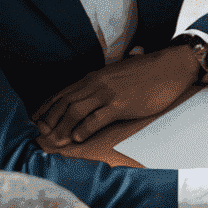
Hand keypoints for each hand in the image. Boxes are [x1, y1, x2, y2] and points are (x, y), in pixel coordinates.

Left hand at [33, 45, 198, 145]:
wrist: (170, 67)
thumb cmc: (148, 73)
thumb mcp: (117, 75)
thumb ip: (102, 85)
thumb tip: (93, 97)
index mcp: (92, 77)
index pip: (61, 93)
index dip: (46, 109)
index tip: (37, 122)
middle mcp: (95, 84)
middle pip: (63, 103)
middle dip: (49, 121)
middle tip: (41, 136)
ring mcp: (107, 94)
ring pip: (74, 111)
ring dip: (62, 128)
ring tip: (56, 141)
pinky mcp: (121, 105)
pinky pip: (96, 118)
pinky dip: (83, 129)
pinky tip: (78, 138)